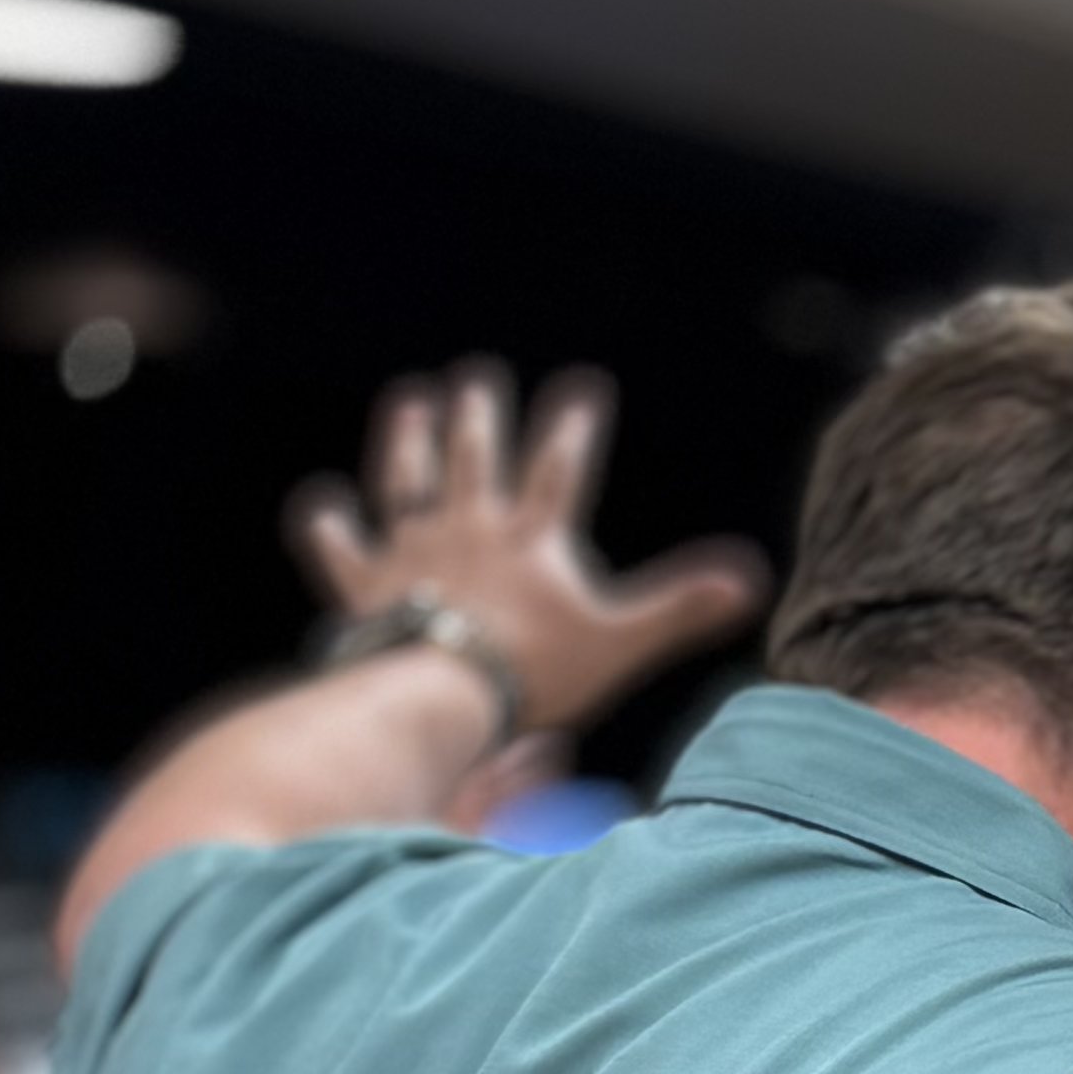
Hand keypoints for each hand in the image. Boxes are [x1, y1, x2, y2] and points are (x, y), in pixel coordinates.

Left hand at [287, 364, 763, 741]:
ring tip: (412, 407)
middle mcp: (467, 530)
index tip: (581, 391)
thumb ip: (681, 606)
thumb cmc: (535, 671)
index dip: (572, 430)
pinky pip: (341, 550)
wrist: (442, 693)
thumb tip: (752, 577)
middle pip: (475, 461)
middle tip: (477, 380)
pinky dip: (329, 528)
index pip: (559, 471)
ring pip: (409, 484)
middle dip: (480, 417)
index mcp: (531, 539)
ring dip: (410, 443)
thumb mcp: (622, 640)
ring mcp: (412, 555)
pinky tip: (320, 505)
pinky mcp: (365, 588)